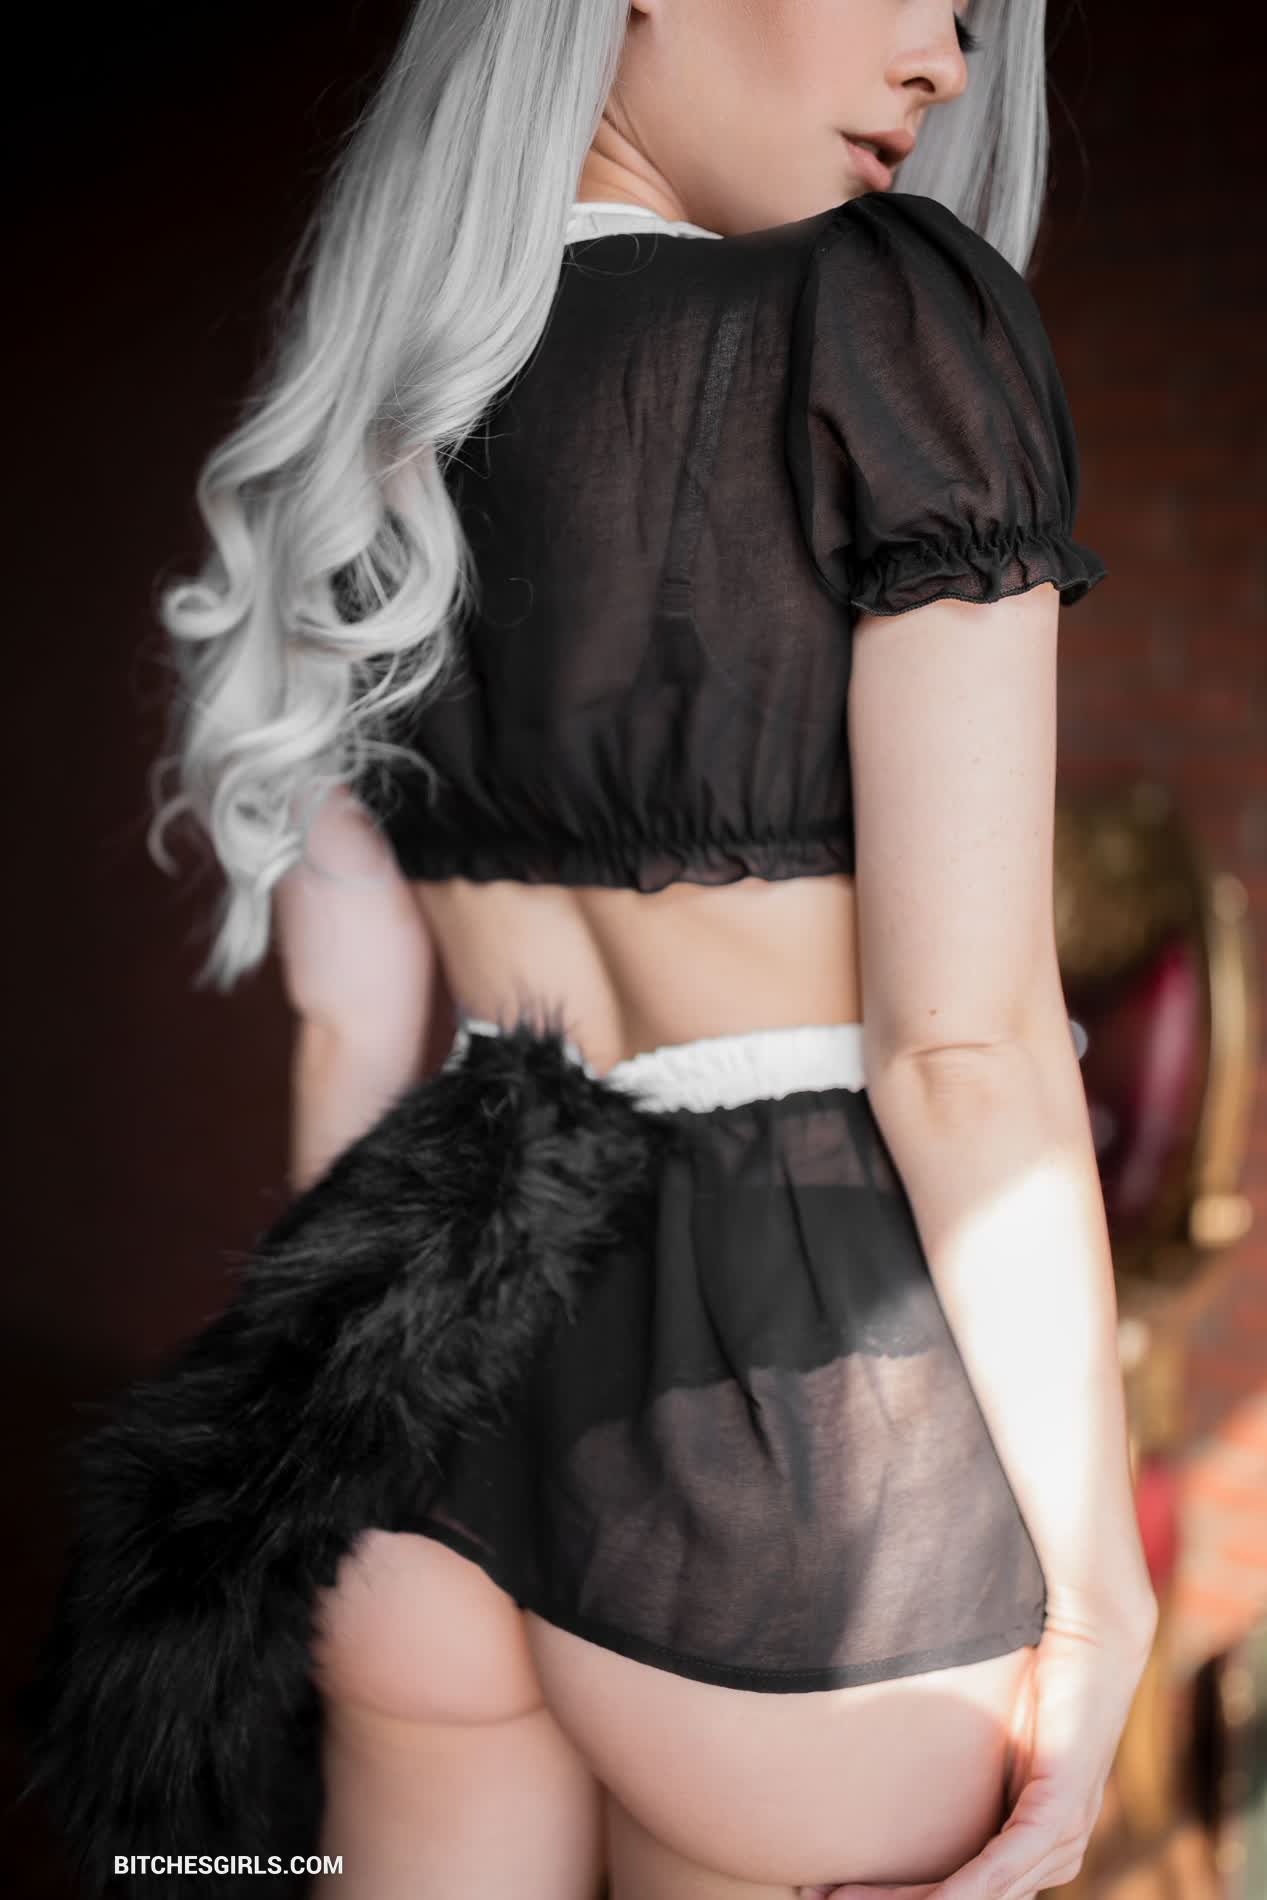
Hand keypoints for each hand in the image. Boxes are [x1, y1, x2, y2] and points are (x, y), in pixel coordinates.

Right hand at [799, 1600, 1156, 1899]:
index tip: (831, 1889)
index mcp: (1032, 1842)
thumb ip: (953, 1761)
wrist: (1088, 1634)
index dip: (892, 1896)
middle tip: (818, 1896)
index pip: (956, 1892)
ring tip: (838, 1896)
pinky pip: (1000, 1869)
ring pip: (970, 1898)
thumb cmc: (1035, 1674)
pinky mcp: (1058, 1815)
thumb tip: (884, 1748)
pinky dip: (958, 1892)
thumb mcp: (983, 1733)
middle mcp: (1048, 1855)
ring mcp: (1057, 1840)